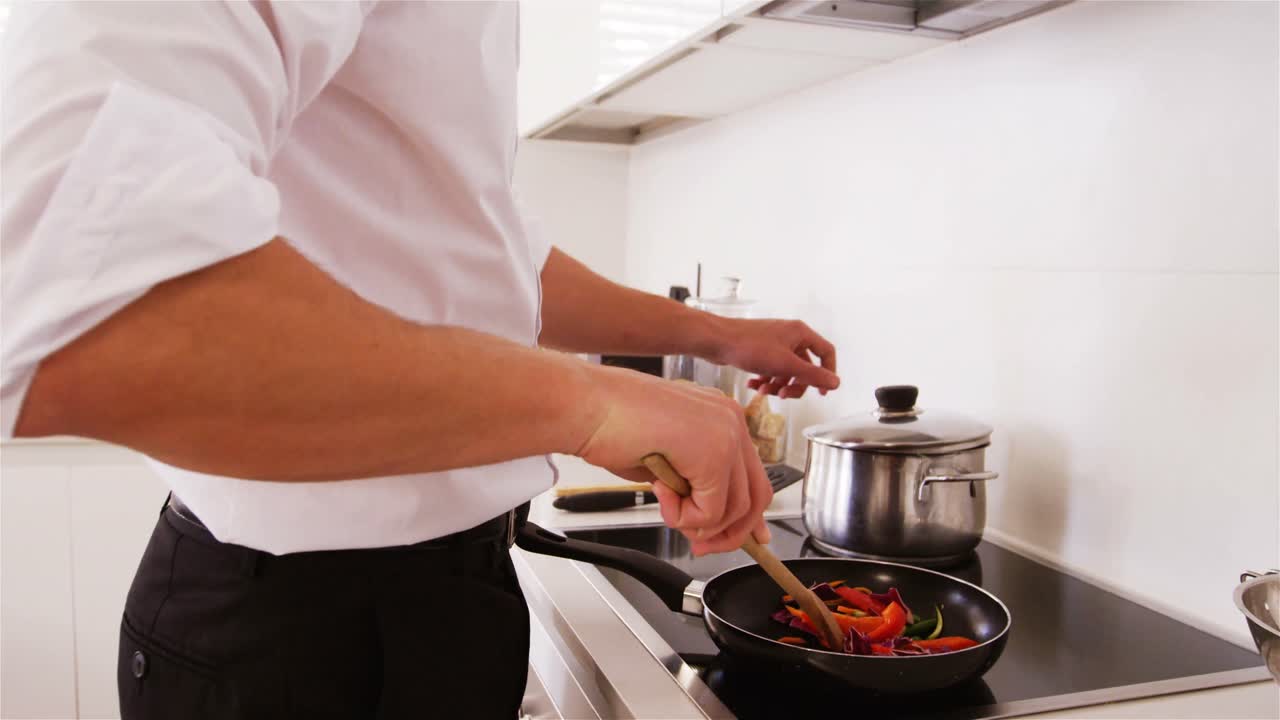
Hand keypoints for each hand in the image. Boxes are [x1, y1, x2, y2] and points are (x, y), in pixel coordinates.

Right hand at [574, 365, 772, 554]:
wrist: (587, 406)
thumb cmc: (612, 425)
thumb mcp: (667, 461)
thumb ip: (694, 484)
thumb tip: (710, 518)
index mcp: (722, 416)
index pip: (755, 476)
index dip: (745, 517)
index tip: (734, 537)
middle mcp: (730, 420)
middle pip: (756, 496)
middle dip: (729, 531)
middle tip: (700, 544)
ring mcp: (726, 434)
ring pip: (735, 508)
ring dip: (696, 522)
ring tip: (665, 505)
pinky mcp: (713, 452)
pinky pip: (712, 510)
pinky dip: (683, 517)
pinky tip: (660, 493)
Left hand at [711, 318, 838, 398]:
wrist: (716, 340)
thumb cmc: (749, 346)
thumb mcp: (785, 365)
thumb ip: (812, 375)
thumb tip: (836, 383)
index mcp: (801, 333)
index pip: (826, 352)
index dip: (828, 373)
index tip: (821, 392)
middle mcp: (790, 336)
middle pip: (804, 367)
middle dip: (793, 385)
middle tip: (781, 396)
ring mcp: (775, 343)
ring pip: (786, 371)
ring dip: (776, 385)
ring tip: (761, 390)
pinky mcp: (761, 350)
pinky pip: (771, 369)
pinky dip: (765, 379)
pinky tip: (752, 384)